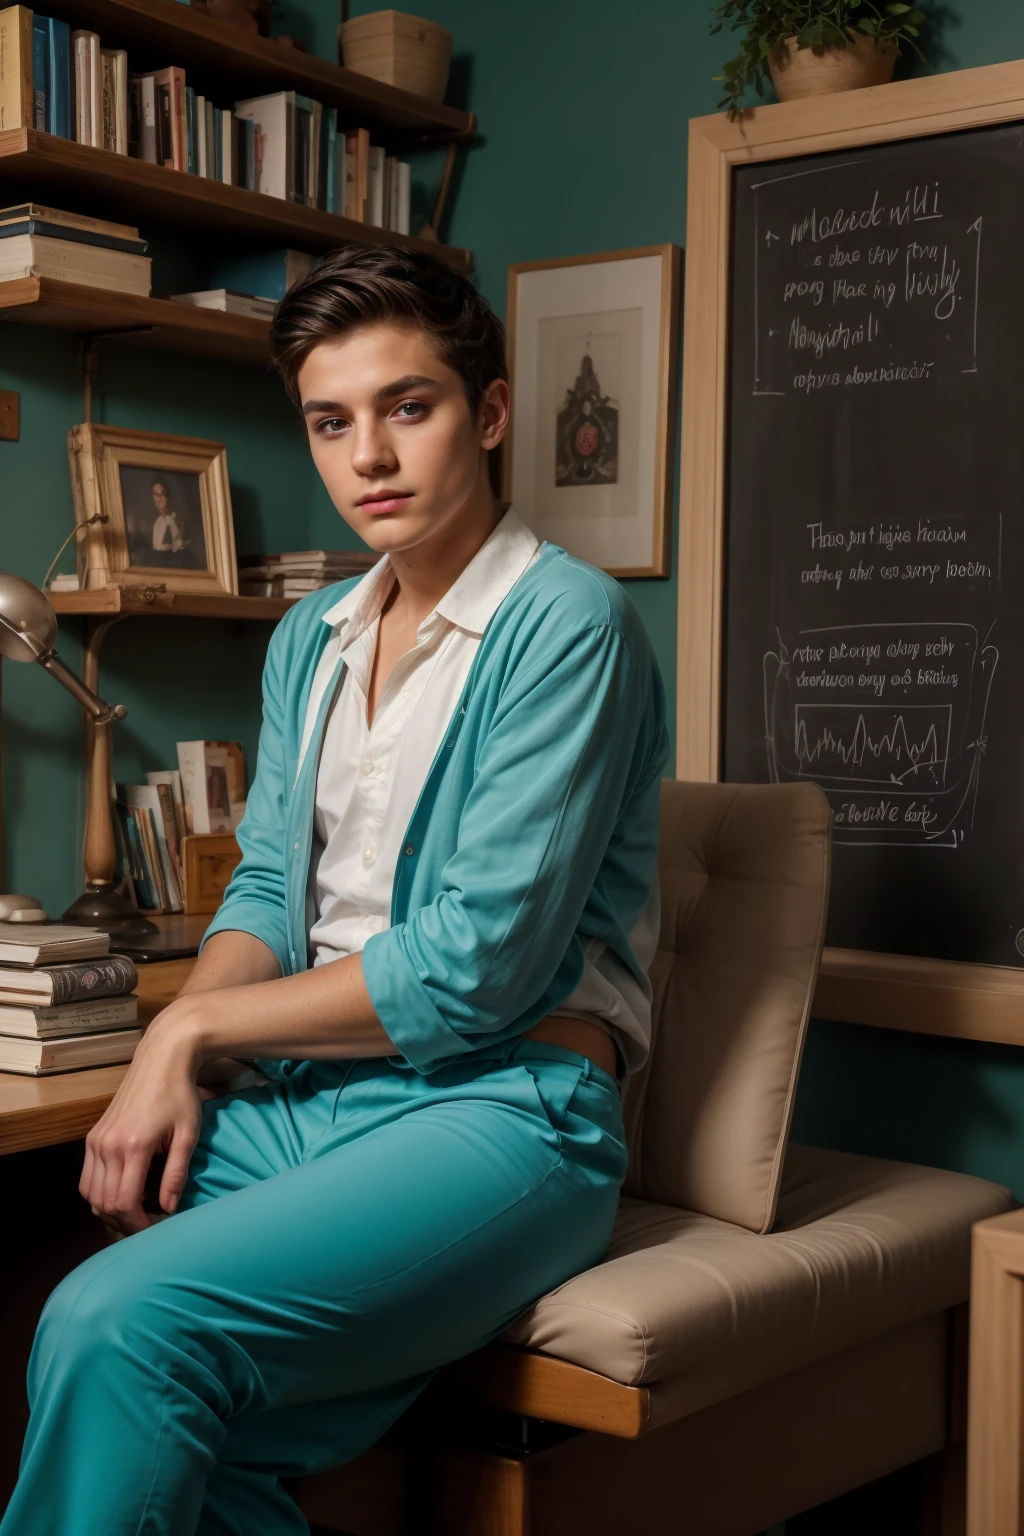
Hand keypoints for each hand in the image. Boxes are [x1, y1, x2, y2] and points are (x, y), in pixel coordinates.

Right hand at [80, 1017, 202, 1235]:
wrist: (161, 1059)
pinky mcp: (92, 1136)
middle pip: (104, 1204)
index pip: (124, 1203)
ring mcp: (96, 1141)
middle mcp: (107, 1145)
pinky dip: (100, 1194)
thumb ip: (176, 1174)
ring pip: (90, 1195)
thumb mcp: (188, 1134)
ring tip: (136, 1212)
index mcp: (134, 1146)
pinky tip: (122, 1193)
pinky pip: (87, 1178)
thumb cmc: (180, 1095)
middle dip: (125, 1223)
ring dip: (110, 1211)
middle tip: (148, 1225)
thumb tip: (168, 1209)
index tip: (156, 1229)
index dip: (138, 1225)